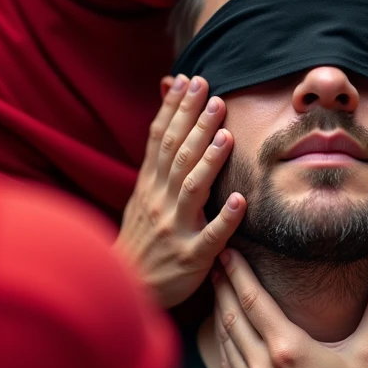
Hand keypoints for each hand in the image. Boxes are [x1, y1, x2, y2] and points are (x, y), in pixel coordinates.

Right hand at [116, 74, 246, 307]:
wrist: (127, 286)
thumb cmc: (144, 236)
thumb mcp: (144, 194)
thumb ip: (158, 158)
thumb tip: (167, 115)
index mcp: (150, 185)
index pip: (162, 138)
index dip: (175, 108)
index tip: (191, 81)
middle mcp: (160, 201)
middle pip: (178, 156)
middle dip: (196, 124)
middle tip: (215, 96)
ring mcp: (175, 228)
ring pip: (192, 189)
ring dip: (209, 162)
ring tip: (226, 137)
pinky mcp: (191, 256)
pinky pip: (210, 236)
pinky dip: (224, 218)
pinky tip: (239, 201)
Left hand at [212, 249, 367, 367]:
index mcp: (288, 347)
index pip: (253, 299)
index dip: (238, 273)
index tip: (229, 252)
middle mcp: (261, 366)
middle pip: (232, 315)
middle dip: (223, 287)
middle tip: (217, 262)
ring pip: (225, 341)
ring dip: (219, 313)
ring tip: (217, 292)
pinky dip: (221, 345)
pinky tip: (223, 335)